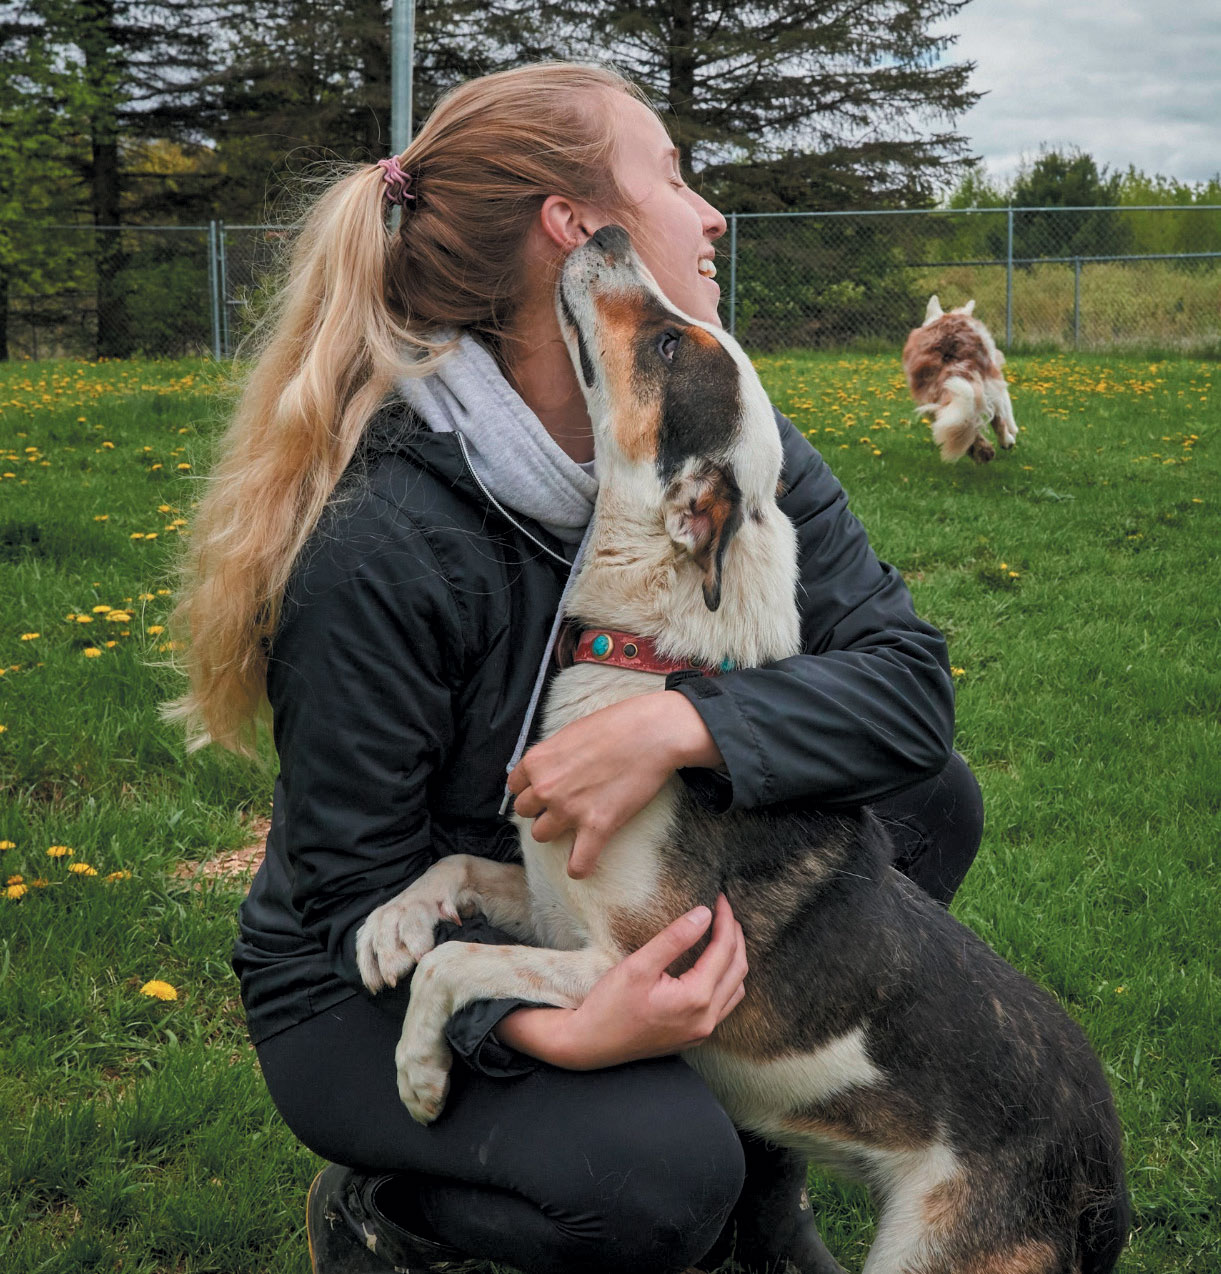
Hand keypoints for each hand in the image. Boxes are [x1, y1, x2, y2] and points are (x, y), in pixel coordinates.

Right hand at [495, 894, 747, 1068]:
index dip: (725, 921)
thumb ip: (675, 938)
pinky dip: (727, 981)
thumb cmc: (609, 1005)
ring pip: (735, 990)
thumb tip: (704, 914)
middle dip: (735, 937)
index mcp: (696, 999)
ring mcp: (701, 1031)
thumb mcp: (639, 965)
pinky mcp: (693, 1036)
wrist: (590, 1044)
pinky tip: (715, 967)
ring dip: (735, 960)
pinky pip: (725, 1005)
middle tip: (725, 911)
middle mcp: (706, 1019)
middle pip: (737, 970)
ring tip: (725, 934)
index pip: (724, 951)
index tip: (721, 898)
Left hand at [507, 690, 722, 878]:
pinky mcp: (597, 827)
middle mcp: (546, 788)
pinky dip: (579, 867)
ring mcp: (570, 810)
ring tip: (575, 823)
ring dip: (556, 832)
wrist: (652, 733)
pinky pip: (578, 863)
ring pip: (541, 835)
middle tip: (565, 801)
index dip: (531, 788)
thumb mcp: (570, 732)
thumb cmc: (616, 725)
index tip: (546, 789)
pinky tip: (583, 863)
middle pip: (525, 812)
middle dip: (541, 809)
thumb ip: (551, 756)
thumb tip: (546, 772)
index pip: (515, 787)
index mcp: (537, 762)